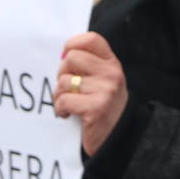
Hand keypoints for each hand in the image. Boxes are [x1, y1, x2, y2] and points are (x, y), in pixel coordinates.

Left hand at [56, 32, 127, 156]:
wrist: (120, 139)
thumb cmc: (105, 108)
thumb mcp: (104, 81)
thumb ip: (89, 66)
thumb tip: (63, 54)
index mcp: (113, 64)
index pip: (91, 39)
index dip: (73, 44)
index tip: (66, 57)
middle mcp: (111, 74)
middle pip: (71, 58)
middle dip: (62, 74)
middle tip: (68, 88)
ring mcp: (105, 91)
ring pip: (64, 81)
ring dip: (59, 95)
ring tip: (69, 104)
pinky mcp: (96, 108)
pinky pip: (64, 100)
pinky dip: (60, 109)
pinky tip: (68, 114)